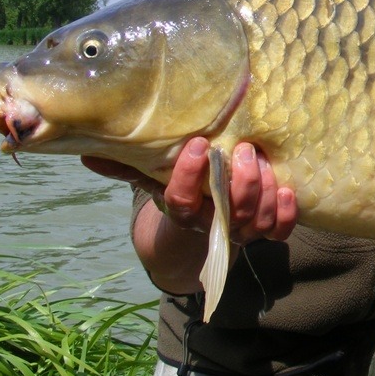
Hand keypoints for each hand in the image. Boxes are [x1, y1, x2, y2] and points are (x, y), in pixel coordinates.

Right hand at [83, 138, 297, 244]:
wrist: (200, 225)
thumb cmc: (179, 190)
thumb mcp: (150, 176)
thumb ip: (125, 166)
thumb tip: (85, 154)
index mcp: (183, 211)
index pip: (182, 200)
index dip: (190, 175)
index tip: (200, 143)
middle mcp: (214, 225)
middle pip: (230, 212)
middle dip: (240, 182)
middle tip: (244, 150)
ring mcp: (242, 231)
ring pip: (258, 222)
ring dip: (265, 193)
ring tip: (265, 160)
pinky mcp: (266, 230)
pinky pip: (281, 232)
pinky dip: (287, 214)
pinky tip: (289, 189)